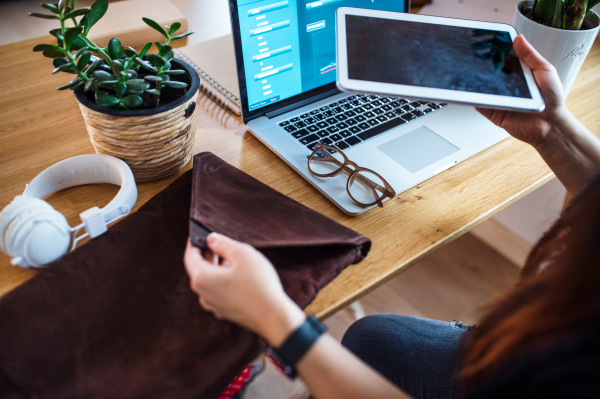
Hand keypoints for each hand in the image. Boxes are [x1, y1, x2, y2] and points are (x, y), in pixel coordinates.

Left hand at [184, 233, 304, 345]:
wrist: (272, 315)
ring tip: (233, 258)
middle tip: (219, 243)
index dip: (194, 243)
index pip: (190, 256)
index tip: (199, 234)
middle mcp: (202, 294)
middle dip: (207, 254)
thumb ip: (223, 243)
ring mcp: (213, 305)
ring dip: (216, 268)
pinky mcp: (224, 311)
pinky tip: (238, 275)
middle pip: (198, 269)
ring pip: (209, 281)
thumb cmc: (258, 284)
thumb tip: (211, 239)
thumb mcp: (242, 253)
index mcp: (202, 278)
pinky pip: (217, 291)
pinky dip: (222, 280)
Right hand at [476, 35, 568, 148]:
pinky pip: (479, 103)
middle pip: (488, 72)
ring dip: (474, 80)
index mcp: (517, 72)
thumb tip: (518, 38)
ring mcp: (498, 97)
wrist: (550, 125)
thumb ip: (530, 55)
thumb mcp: (544, 70)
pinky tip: (472, 91)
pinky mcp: (492, 111)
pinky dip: (473, 98)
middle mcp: (505, 84)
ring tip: (469, 72)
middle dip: (480, 64)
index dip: (493, 50)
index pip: (501, 58)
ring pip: (481, 87)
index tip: (486, 42)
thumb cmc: (552, 100)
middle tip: (475, 56)